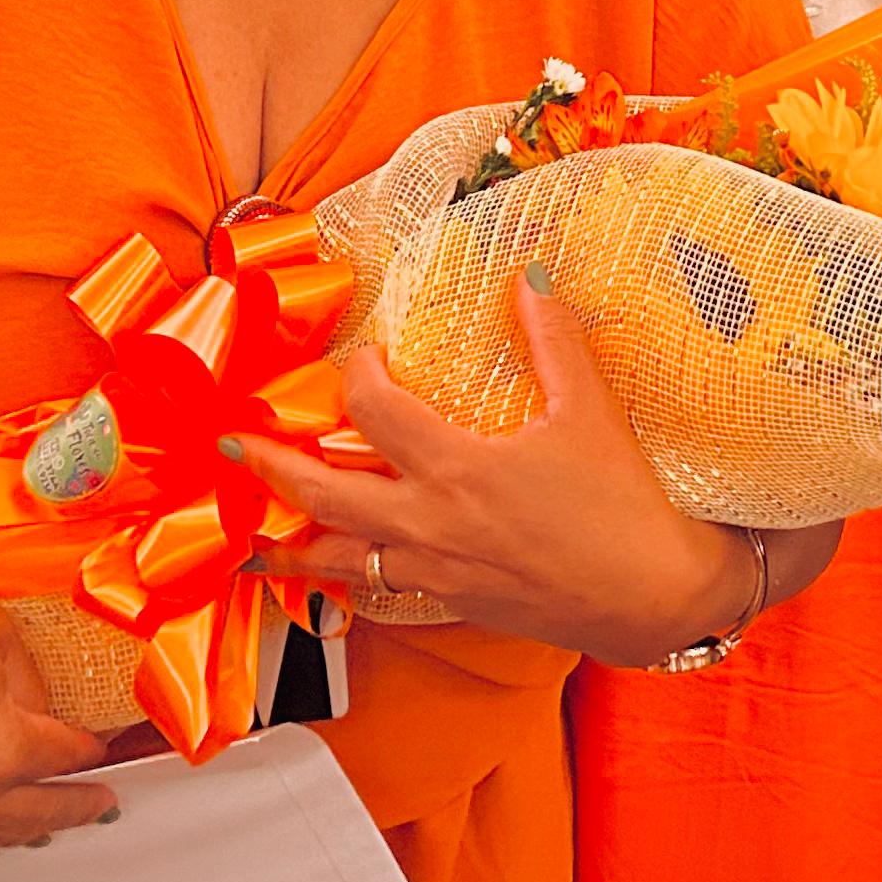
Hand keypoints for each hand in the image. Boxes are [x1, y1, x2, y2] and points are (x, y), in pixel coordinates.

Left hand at [231, 275, 759, 667]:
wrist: (650, 596)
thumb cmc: (622, 505)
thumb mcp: (590, 410)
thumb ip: (553, 340)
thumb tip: (530, 277)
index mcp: (457, 468)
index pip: (374, 411)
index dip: (356, 375)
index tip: (360, 358)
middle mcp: (429, 523)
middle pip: (323, 494)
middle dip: (270, 468)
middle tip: (231, 449)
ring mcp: (433, 571)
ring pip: (336, 558)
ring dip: (287, 542)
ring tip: (248, 536)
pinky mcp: (449, 604)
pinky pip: (374, 591)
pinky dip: (341, 579)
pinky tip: (332, 573)